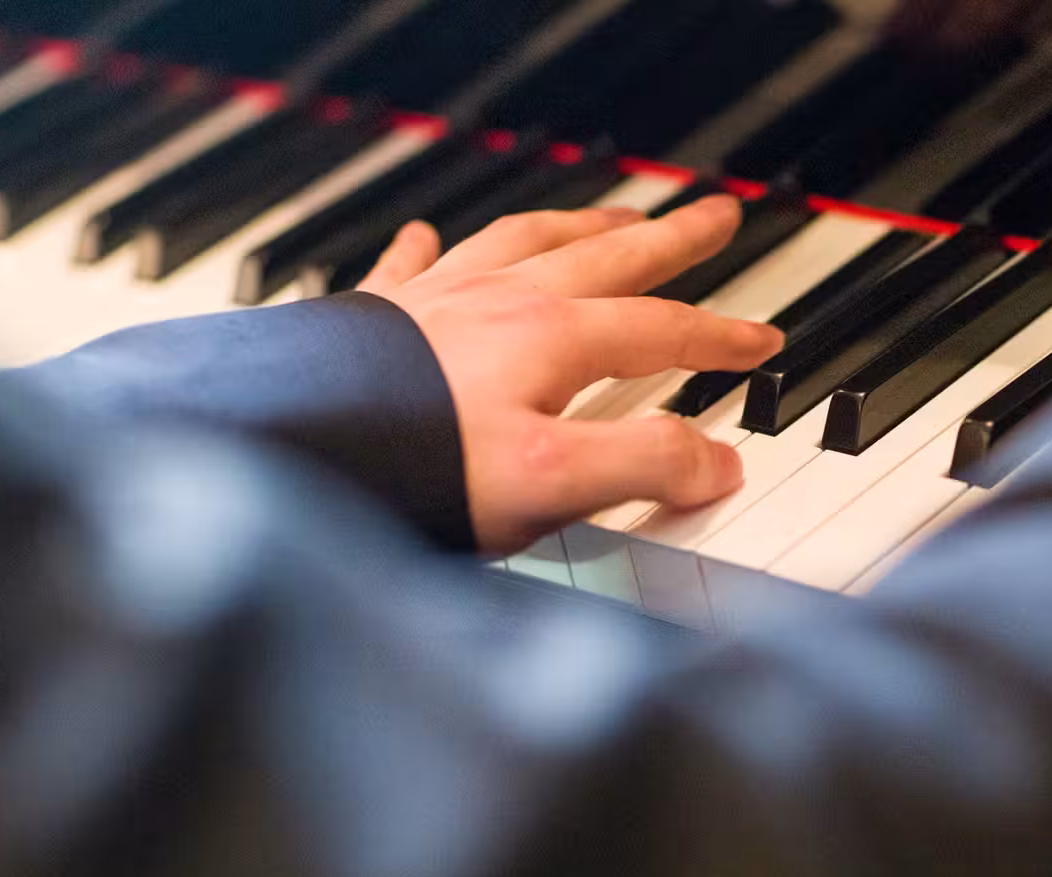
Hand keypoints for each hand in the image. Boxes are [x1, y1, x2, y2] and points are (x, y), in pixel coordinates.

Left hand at [357, 196, 784, 552]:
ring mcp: (434, 304)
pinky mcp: (373, 321)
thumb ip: (645, 469)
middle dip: (669, 239)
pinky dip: (428, 246)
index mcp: (552, 338)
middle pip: (605, 258)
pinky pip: (410, 264)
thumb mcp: (553, 486)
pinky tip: (425, 236)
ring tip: (611, 216)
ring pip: (521, 242)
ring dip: (577, 226)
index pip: (662, 331)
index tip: (761, 341)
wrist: (289, 461)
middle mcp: (498, 304)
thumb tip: (716, 464)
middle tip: (716, 215)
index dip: (720, 339)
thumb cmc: (416, 473)